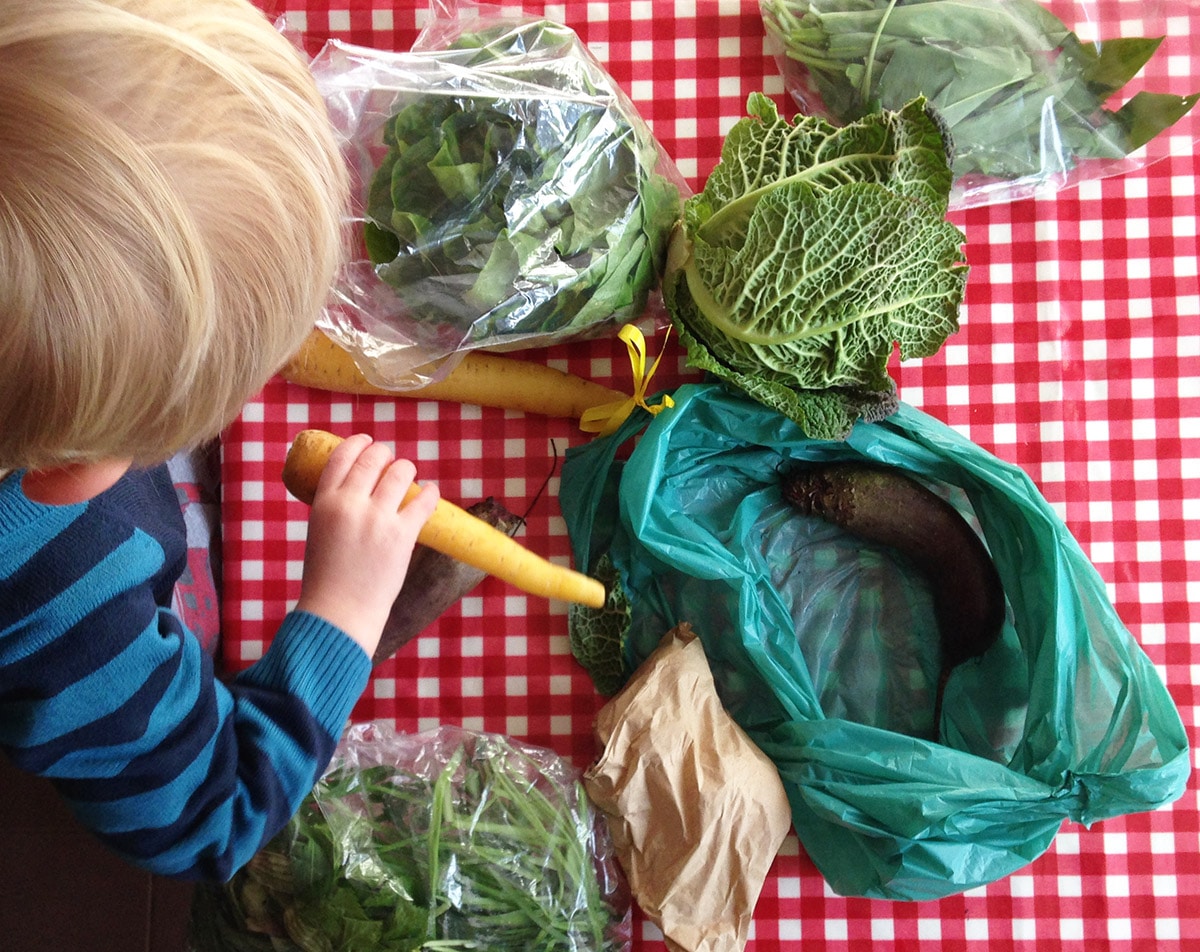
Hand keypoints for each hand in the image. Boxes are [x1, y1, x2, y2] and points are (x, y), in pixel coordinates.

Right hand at [294, 434, 438, 655]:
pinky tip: (431, 491)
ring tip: (408, 474)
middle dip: (385, 454)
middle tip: (390, 461)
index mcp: (324, 502)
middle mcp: (351, 504)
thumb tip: (357, 486)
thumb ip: (334, 507)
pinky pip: (423, 501)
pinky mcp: (402, 535)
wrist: (339, 611)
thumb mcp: (318, 531)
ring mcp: (378, 518)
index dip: (357, 443)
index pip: (341, 456)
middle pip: (373, 458)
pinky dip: (430, 492)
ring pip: (401, 472)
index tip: (366, 442)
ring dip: (407, 469)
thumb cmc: (326, 576)